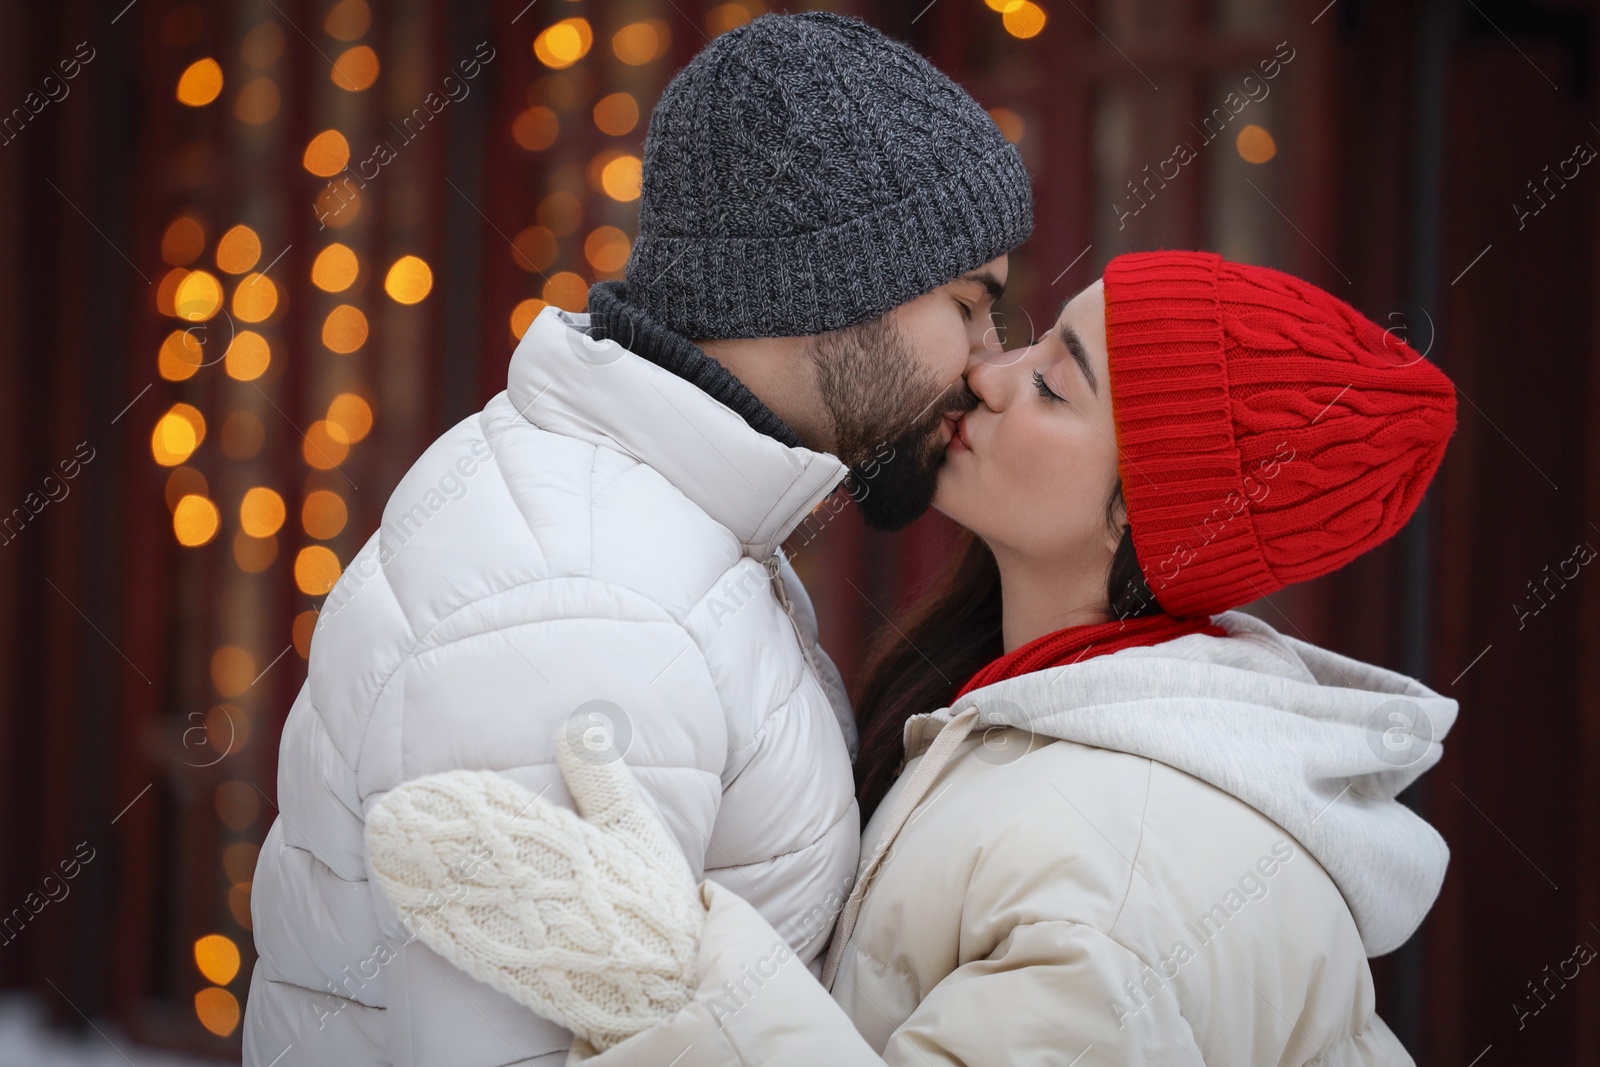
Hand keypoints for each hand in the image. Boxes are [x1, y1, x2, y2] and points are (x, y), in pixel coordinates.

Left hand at [365, 730, 704, 1051]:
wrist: (666, 980)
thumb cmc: (650, 898)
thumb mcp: (635, 829)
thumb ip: (601, 779)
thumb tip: (575, 725)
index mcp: (586, 856)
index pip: (520, 823)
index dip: (473, 807)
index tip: (433, 786)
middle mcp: (558, 897)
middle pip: (486, 863)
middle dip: (433, 841)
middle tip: (387, 816)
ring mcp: (538, 937)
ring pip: (472, 902)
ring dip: (423, 877)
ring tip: (383, 851)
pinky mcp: (524, 971)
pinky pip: (476, 946)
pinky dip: (439, 924)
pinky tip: (405, 906)